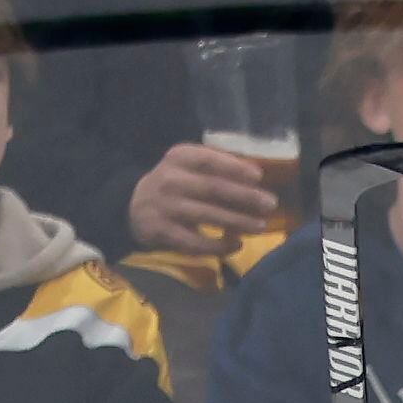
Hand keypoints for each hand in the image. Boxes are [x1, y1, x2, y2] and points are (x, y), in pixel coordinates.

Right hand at [130, 140, 284, 252]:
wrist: (133, 206)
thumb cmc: (174, 185)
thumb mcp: (188, 166)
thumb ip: (215, 167)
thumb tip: (256, 174)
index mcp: (178, 157)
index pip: (209, 159)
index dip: (234, 167)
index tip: (259, 176)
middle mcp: (170, 179)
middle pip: (213, 187)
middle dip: (244, 196)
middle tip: (270, 203)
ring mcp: (166, 207)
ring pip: (207, 215)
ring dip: (237, 221)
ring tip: (260, 226)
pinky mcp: (164, 232)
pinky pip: (196, 242)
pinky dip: (219, 245)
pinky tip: (236, 245)